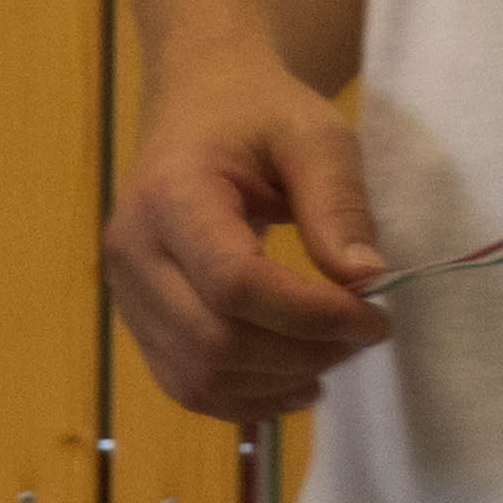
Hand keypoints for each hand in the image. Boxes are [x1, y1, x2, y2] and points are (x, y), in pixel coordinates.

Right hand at [103, 60, 390, 421]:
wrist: (198, 103)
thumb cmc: (259, 112)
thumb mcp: (316, 135)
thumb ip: (339, 203)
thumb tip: (367, 280)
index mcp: (171, 195)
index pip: (235, 283)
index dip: (310, 316)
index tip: (376, 315)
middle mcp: (133, 251)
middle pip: (213, 342)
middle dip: (302, 354)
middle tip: (363, 335)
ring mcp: (126, 291)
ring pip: (197, 377)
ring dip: (277, 383)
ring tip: (333, 354)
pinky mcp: (138, 318)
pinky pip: (185, 384)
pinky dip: (246, 399)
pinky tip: (296, 381)